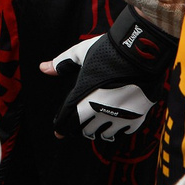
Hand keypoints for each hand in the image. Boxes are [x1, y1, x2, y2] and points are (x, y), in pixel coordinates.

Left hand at [42, 6, 172, 140]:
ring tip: (98, 124)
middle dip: (80, 128)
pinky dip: (119, 129)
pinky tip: (117, 121)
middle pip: (84, 130)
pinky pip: (124, 132)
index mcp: (83, 97)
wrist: (141, 51)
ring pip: (104, 134)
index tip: (59, 132)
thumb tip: (43, 68)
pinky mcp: (137, 116)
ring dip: (99, 130)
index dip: (60, 128)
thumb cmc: (109, 50)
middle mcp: (100, 111)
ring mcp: (120, 115)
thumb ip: (62, 63)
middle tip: (80, 124)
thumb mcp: (81, 53)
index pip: (66, 121)